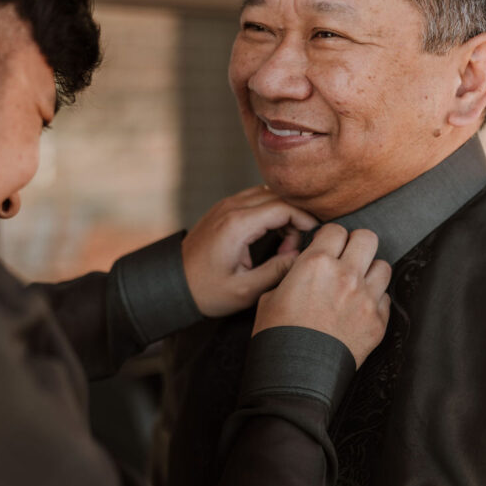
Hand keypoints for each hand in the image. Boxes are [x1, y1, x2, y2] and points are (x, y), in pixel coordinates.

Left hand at [182, 186, 317, 317]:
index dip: (305, 220)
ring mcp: (225, 205)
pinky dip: (269, 212)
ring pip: (267, 195)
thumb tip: (302, 257)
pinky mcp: (222, 209)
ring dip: (282, 214)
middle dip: (295, 218)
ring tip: (282, 245)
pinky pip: (254, 199)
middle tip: (293, 249)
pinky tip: (269, 237)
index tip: (313, 239)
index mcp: (238, 225)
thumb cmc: (206, 291)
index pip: (284, 207)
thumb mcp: (246, 290)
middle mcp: (231, 208)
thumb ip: (278, 271)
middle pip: (278, 197)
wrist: (173, 285)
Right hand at [253, 224, 390, 367]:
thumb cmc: (276, 337)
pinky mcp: (378, 322)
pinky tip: (358, 310)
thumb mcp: (271, 296)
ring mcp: (366, 299)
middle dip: (356, 245)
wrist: (295, 376)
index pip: (335, 230)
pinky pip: (385, 298)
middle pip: (367, 238)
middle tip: (346, 258)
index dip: (329, 237)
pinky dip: (374, 301)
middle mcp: (345, 275)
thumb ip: (293, 274)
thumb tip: (303, 267)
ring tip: (356, 285)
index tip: (326, 247)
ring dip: (370, 272)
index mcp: (315, 263)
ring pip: (383, 266)